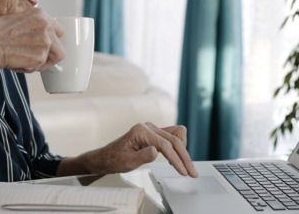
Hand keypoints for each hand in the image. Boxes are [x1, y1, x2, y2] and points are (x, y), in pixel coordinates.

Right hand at [0, 7, 64, 72]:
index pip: (58, 29)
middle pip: (59, 47)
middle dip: (49, 55)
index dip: (51, 40)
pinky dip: (28, 68)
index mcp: (39, 14)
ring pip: (52, 59)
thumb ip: (33, 27)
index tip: (44, 46)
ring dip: (38, 63)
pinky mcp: (40, 56)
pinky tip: (15, 61)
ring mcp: (45, 41)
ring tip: (21, 58)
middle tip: (33, 57)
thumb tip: (39, 40)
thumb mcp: (17, 20)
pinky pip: (39, 67)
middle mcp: (46, 26)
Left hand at [68, 123, 197, 176]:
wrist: (107, 157)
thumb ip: (143, 156)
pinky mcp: (155, 133)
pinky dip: (178, 147)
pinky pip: (172, 136)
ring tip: (185, 166)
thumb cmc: (115, 159)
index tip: (183, 171)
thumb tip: (156, 151)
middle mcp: (148, 127)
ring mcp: (152, 129)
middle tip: (191, 172)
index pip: (165, 145)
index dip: (176, 159)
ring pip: (177, 135)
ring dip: (183, 150)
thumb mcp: (127, 162)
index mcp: (141, 131)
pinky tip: (177, 159)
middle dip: (184, 157)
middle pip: (174, 139)